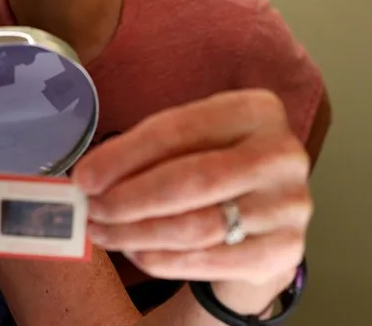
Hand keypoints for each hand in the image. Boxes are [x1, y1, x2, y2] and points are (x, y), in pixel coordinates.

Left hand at [72, 90, 310, 308]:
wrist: (266, 213)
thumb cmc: (215, 163)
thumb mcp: (189, 140)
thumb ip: (144, 151)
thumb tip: (88, 177)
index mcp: (255, 110)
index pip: (177, 131)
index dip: (123, 156)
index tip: (84, 177)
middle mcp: (280, 155)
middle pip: (189, 181)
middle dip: (128, 199)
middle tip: (90, 208)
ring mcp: (288, 206)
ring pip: (195, 227)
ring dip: (136, 233)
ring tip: (102, 231)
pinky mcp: (283, 252)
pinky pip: (206, 262)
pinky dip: (159, 259)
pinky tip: (133, 250)